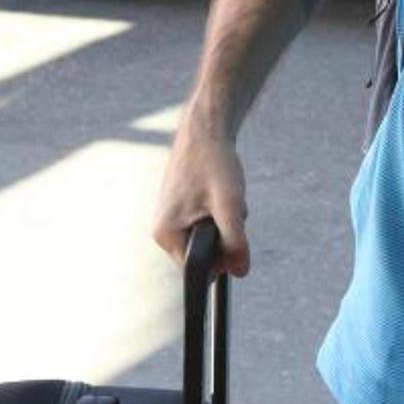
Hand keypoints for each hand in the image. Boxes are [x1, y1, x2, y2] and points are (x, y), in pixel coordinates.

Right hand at [152, 113, 250, 277]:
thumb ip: (235, 241)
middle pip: (204, 253)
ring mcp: (171, 220)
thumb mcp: (230, 205)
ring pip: (208, 237)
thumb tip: (241, 272)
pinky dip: (220, 212)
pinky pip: (206, 223)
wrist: (205, 131)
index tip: (234, 234)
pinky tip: (220, 192)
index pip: (197, 269)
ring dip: (225, 222)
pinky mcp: (180, 210)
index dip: (221, 258)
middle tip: (229, 207)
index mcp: (166, 235)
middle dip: (224, 236)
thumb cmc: (213, 163)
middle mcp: (162, 231)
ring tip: (224, 195)